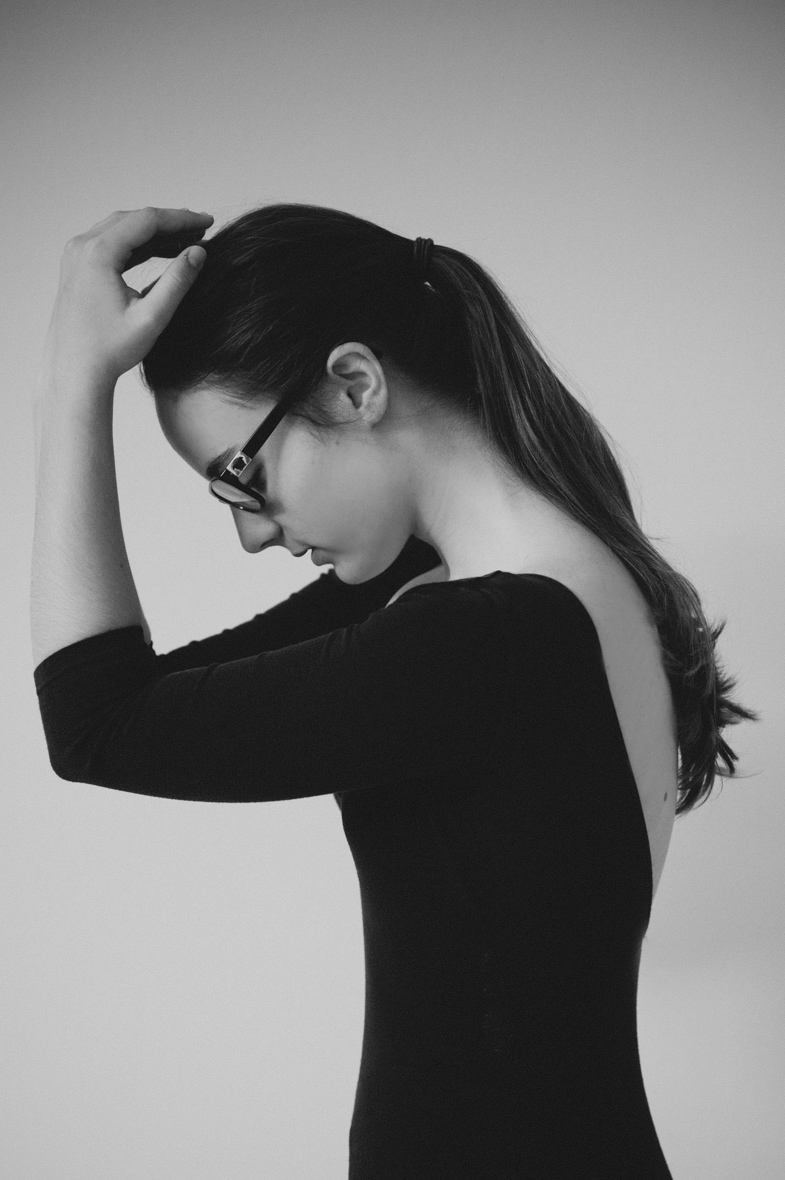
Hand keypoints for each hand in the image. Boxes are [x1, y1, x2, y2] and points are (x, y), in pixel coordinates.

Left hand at [40, 207, 213, 388]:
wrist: (75, 371)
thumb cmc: (110, 350)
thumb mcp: (152, 317)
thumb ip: (177, 282)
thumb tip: (199, 252)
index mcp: (98, 253)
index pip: (147, 221)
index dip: (181, 219)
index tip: (208, 222)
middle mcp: (82, 247)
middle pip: (133, 220)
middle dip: (169, 223)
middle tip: (201, 228)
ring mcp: (76, 256)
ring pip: (121, 229)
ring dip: (154, 233)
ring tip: (185, 241)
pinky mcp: (76, 267)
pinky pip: (110, 243)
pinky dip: (137, 244)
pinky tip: (159, 251)